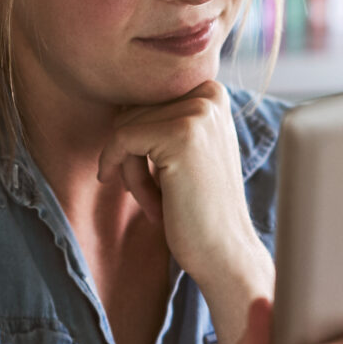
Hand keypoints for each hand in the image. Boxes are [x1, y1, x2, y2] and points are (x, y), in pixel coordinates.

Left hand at [98, 81, 270, 314]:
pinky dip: (121, 172)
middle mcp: (209, 93)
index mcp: (212, 91)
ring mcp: (198, 111)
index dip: (138, 141)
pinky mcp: (181, 134)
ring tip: (159, 201)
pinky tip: (150, 205)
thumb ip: (162, 117)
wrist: (226, 252)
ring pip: (123, 125)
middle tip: (158, 194)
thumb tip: (116, 94)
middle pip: (131, 109)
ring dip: (129, 169)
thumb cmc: (199, 207)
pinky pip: (121, 139)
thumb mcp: (187, 149)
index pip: (143, 99)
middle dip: (132, 155)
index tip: (156, 177)